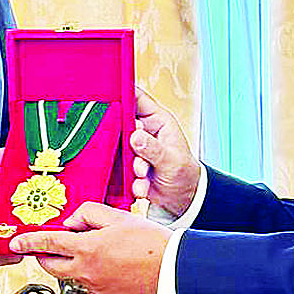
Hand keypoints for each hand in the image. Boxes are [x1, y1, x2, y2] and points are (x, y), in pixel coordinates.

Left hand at [9, 202, 169, 293]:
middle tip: (47, 246)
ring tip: (91, 248)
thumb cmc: (153, 244)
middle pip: (51, 267)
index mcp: (87, 250)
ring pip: (71, 274)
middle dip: (44, 256)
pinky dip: (90, 271)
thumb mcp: (119, 217)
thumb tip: (73, 220)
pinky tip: (108, 261)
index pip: (47, 245)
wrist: (173, 272)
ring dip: (71, 262)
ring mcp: (96, 287)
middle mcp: (87, 272)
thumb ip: (89, 213)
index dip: (28, 243)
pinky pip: (89, 282)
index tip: (17, 242)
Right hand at [131, 86, 199, 216]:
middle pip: (121, 123)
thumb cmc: (183, 172)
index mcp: (158, 120)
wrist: (181, 199)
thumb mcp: (172, 160)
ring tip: (143, 175)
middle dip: (125, 141)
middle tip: (133, 152)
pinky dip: (129, 179)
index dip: (123, 94)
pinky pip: (119, 168)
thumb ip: (154, 149)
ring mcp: (133, 147)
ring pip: (119, 148)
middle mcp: (143, 131)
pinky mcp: (126, 164)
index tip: (109, 98)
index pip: (137, 98)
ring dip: (129, 165)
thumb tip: (135, 136)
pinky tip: (141, 187)